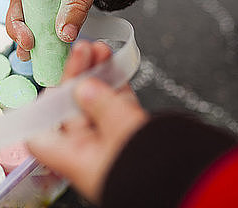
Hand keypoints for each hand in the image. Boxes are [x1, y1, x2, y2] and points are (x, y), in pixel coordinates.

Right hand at [0, 0, 100, 60]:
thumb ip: (77, 1)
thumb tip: (65, 31)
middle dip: (14, 20)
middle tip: (25, 37)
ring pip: (19, 13)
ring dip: (21, 33)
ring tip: (29, 51)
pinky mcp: (40, 6)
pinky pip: (32, 22)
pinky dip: (33, 37)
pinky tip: (35, 52)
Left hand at [27, 41, 148, 203]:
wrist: (197, 187)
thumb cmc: (156, 172)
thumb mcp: (124, 131)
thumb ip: (102, 105)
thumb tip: (84, 87)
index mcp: (75, 159)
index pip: (41, 136)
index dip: (40, 109)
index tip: (48, 82)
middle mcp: (89, 154)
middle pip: (70, 110)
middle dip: (75, 77)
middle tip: (82, 50)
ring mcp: (110, 144)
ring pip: (95, 104)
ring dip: (96, 75)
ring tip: (99, 50)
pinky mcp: (131, 137)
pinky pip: (117, 107)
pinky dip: (115, 86)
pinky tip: (114, 64)